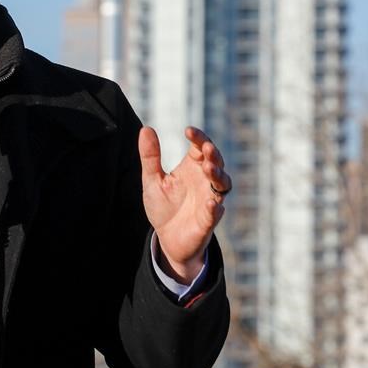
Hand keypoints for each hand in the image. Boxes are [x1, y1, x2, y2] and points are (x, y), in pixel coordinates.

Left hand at [138, 126, 230, 283]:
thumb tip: (146, 129)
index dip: (198, 138)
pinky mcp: (208, 221)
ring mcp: (209, 200)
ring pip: (222, 185)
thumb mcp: (152, 180)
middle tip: (206, 147)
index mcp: (192, 168)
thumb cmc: (164, 206)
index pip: (200, 148)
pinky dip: (214, 208)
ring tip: (209, 168)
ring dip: (218, 175)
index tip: (188, 131)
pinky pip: (215, 213)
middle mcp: (204, 182)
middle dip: (213, 154)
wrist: (167, 238)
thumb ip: (150, 157)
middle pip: (216, 163)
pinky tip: (210, 203)